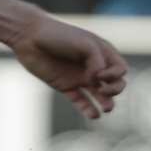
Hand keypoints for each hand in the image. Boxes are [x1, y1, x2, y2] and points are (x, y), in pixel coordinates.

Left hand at [8, 14, 128, 119]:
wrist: (30, 37)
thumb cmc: (59, 35)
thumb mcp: (85, 43)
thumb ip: (97, 61)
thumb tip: (97, 81)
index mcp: (101, 53)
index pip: (120, 69)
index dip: (115, 75)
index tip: (99, 74)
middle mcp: (93, 66)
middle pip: (115, 83)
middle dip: (115, 90)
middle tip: (103, 92)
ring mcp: (79, 77)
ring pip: (100, 95)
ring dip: (106, 103)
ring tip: (106, 110)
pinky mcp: (66, 86)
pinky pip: (81, 101)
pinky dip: (88, 109)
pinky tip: (94, 116)